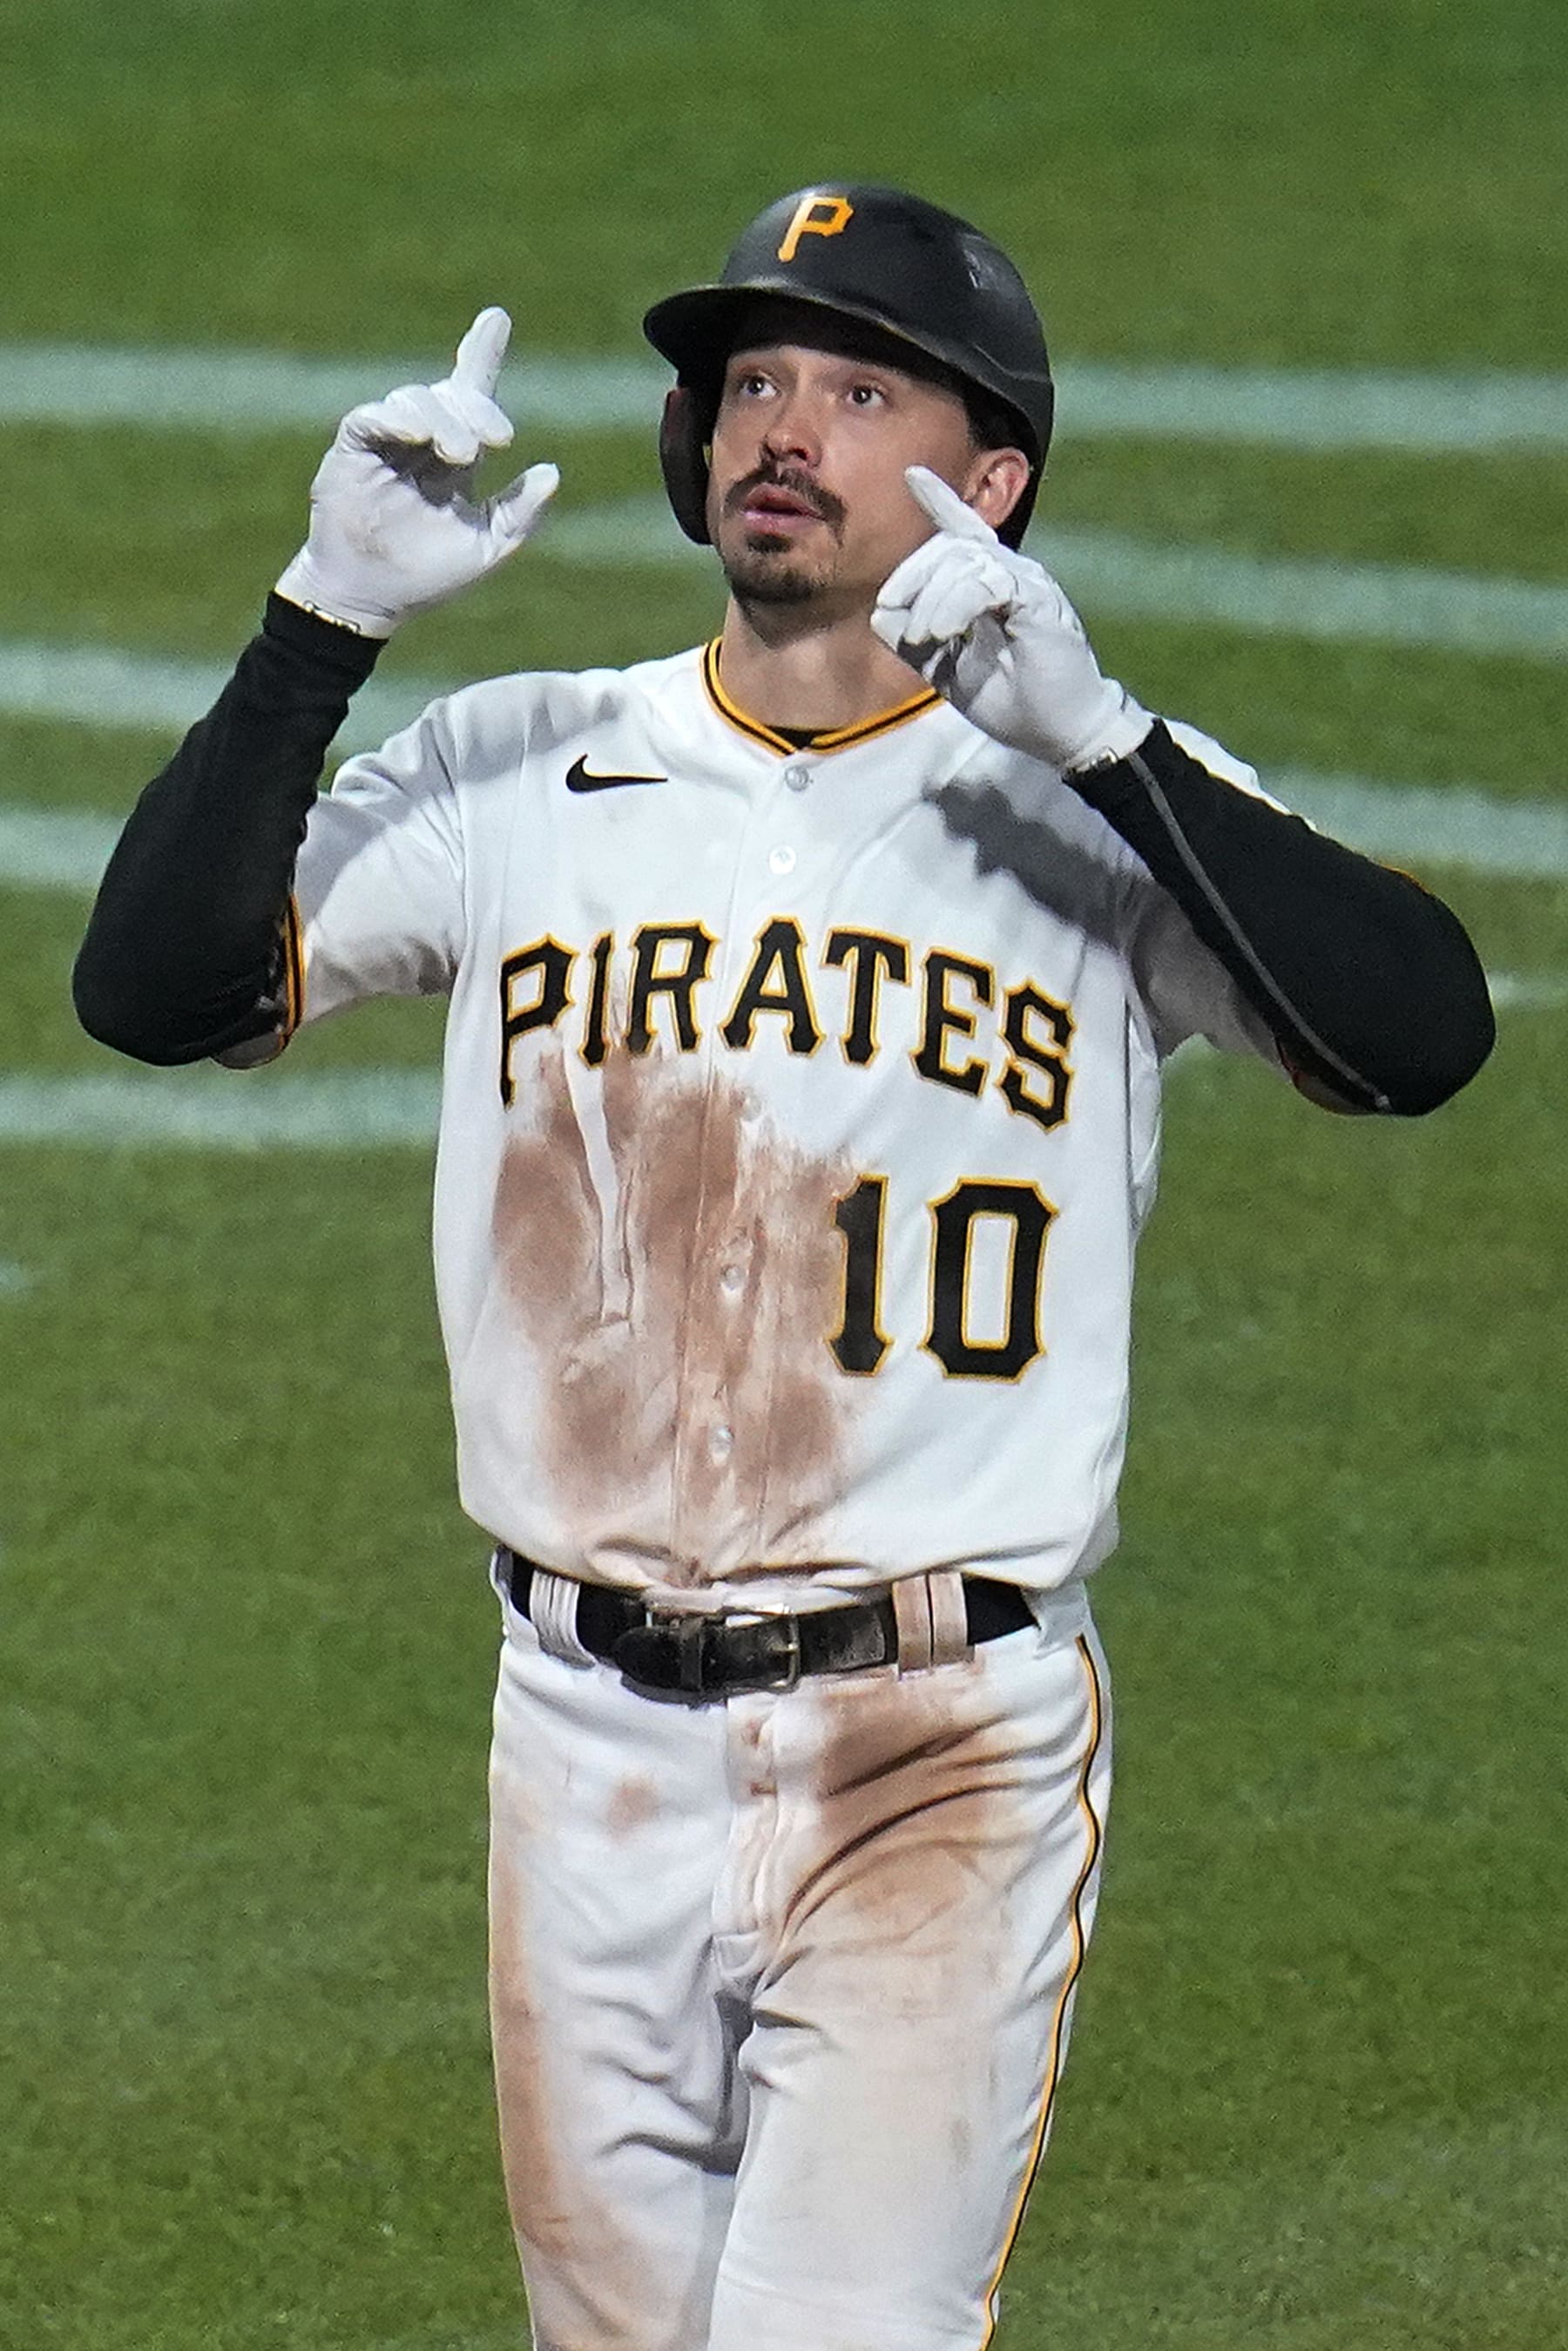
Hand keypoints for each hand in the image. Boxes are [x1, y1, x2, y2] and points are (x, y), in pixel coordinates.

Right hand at [274, 308, 558, 637]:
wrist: (374, 599)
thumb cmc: (429, 576)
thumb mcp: (487, 548)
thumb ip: (520, 512)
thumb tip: (552, 472)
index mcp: (456, 457)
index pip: (471, 395)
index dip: (482, 355)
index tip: (496, 319)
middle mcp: (423, 441)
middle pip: (451, 394)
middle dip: (477, 408)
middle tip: (498, 440)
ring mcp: (387, 441)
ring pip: (415, 399)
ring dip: (443, 420)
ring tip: (459, 455)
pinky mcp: (354, 448)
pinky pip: (373, 416)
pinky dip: (397, 418)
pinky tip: (416, 435)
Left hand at [870, 467, 1150, 771]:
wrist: (1057, 730)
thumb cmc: (1009, 698)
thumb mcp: (945, 669)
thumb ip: (914, 641)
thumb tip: (881, 613)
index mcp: (990, 585)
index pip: (962, 532)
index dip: (939, 501)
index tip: (911, 475)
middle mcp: (1011, 573)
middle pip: (949, 546)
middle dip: (912, 574)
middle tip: (891, 609)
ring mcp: (1028, 582)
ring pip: (965, 561)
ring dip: (932, 598)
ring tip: (924, 636)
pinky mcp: (1039, 600)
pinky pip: (990, 582)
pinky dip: (958, 604)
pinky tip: (945, 631)